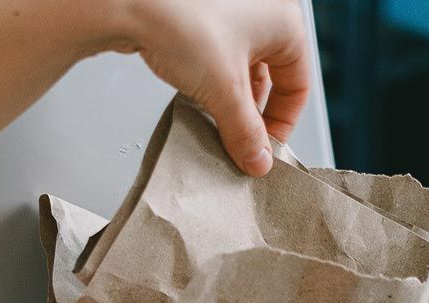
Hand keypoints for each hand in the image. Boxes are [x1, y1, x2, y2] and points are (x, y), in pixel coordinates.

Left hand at [104, 0, 309, 176]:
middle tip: (238, 144)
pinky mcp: (201, 23)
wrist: (130, 4)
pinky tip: (196, 104)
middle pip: (271, 80)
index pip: (298, 85)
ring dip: (230, 104)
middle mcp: (262, 13)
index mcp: (284, 22)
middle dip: (253, 116)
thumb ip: (245, 132)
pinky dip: (211, 87)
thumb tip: (257, 160)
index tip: (263, 151)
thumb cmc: (184, 25)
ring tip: (214, 127)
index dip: (282, 124)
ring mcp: (231, 16)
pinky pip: (217, 63)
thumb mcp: (224, 90)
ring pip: (241, 73)